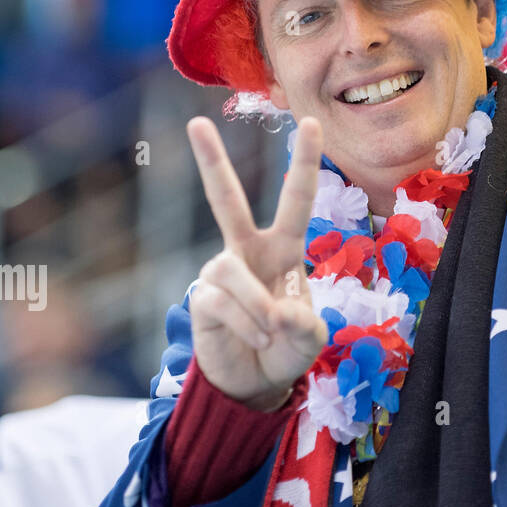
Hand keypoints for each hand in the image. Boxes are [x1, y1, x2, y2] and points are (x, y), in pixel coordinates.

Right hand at [186, 115, 327, 410]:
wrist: (257, 384)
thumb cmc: (288, 349)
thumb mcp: (311, 338)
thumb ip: (303, 324)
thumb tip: (277, 311)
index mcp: (284, 248)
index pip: (296, 198)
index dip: (302, 161)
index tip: (309, 123)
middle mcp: (249, 251)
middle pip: (226, 200)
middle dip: (210, 161)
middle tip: (195, 122)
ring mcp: (222, 273)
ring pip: (231, 270)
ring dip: (257, 305)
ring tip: (270, 334)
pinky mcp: (202, 299)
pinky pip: (222, 302)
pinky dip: (246, 324)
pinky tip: (256, 340)